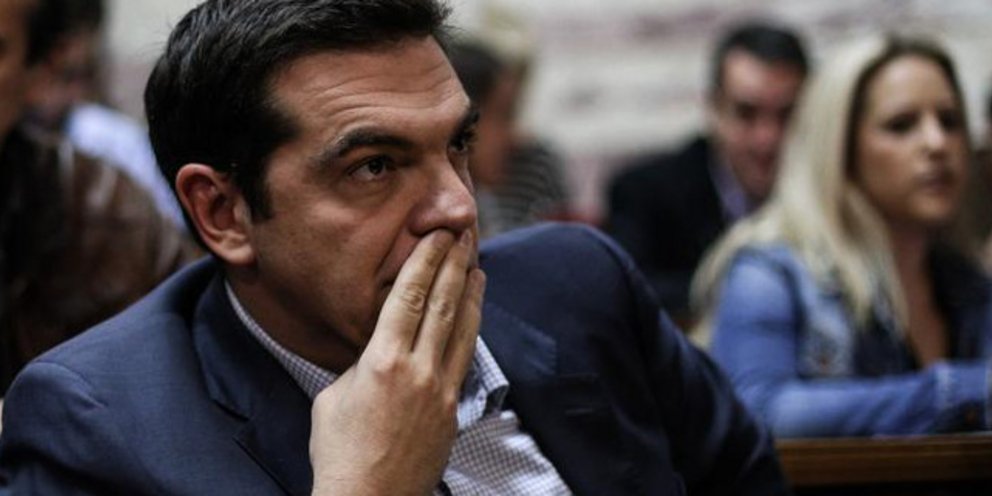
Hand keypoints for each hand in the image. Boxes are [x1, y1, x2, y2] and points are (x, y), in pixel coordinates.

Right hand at [310, 230, 484, 495]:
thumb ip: (360, 364)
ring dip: (471, 292)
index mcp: (382, 363)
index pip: (410, 298)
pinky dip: (471, 329)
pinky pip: (464, 358)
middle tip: (464, 233)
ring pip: (463, 329)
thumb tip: (379, 350)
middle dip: (455, 264)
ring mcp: (440, 391)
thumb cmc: (338, 453)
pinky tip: (474, 313)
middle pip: (444, 305)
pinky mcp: (451, 409)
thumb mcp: (333, 397)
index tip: (436, 234)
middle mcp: (418, 371)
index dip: (426, 261)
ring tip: (477, 263)